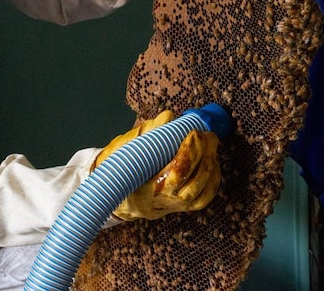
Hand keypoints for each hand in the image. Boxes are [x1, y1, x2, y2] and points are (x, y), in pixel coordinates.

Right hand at [93, 110, 220, 220]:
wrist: (110, 192)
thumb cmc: (116, 166)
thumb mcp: (122, 147)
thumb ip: (144, 134)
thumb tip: (169, 117)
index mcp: (143, 189)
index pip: (174, 175)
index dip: (189, 154)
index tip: (193, 133)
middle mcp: (160, 202)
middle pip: (191, 185)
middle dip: (204, 156)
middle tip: (208, 134)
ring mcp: (171, 207)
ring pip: (200, 194)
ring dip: (210, 166)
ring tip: (211, 144)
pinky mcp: (180, 207)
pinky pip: (203, 198)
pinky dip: (212, 179)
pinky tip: (211, 160)